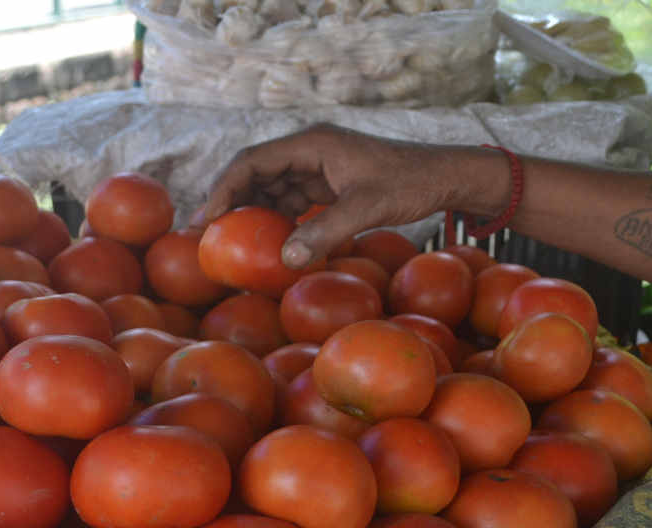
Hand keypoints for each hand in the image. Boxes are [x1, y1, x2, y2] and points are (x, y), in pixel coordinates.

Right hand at [201, 124, 467, 267]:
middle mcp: (309, 150)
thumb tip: (285, 258)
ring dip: (253, 213)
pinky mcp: (329, 184)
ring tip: (231, 243)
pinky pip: (292, 201)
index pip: (252, 161)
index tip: (207, 219)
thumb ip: (325, 232)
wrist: (444, 178)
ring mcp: (318, 167)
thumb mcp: (366, 208)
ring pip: (272, 188)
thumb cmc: (410, 184)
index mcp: (312, 143)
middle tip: (208, 235)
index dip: (225, 188)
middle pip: (256, 173)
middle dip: (231, 202)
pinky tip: (269, 244)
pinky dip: (278, 220)